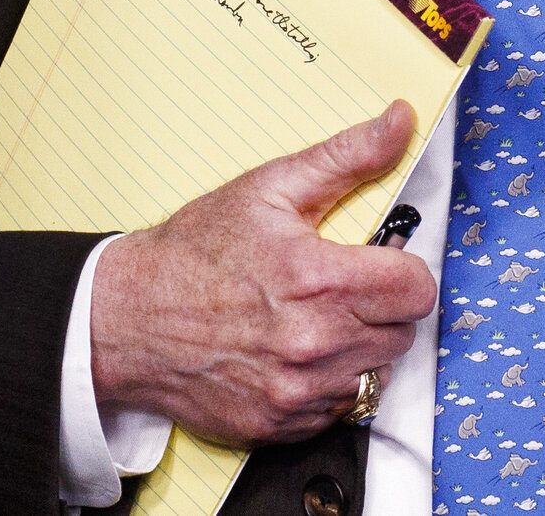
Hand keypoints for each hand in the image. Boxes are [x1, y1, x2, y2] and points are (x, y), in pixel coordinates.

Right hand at [89, 100, 435, 445]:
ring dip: (354, 348)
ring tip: (306, 322)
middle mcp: (314, 343)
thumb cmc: (191, 253)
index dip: (400, 271)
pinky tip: (287, 355)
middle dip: (377, 308)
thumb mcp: (265, 190)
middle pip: (401, 332)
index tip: (376, 265)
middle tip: (332, 291)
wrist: (126, 317)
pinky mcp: (280, 423)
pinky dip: (323, 383)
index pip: (418, 288)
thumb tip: (399, 121)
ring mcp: (296, 390)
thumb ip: (345, 157)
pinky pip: (337, 408)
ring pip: (374, 373)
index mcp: (319, 279)